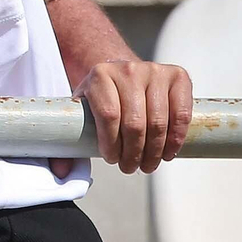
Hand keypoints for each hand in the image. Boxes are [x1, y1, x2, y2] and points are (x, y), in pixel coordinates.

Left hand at [57, 60, 192, 175]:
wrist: (124, 74)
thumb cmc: (103, 98)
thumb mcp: (82, 112)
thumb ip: (67, 141)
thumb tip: (61, 173)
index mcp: (100, 75)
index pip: (108, 115)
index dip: (112, 144)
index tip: (112, 159)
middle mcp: (128, 69)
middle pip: (135, 123)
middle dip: (133, 154)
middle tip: (130, 168)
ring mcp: (155, 71)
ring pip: (158, 122)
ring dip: (154, 151)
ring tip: (148, 164)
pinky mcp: (178, 76)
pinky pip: (181, 114)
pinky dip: (176, 138)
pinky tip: (167, 152)